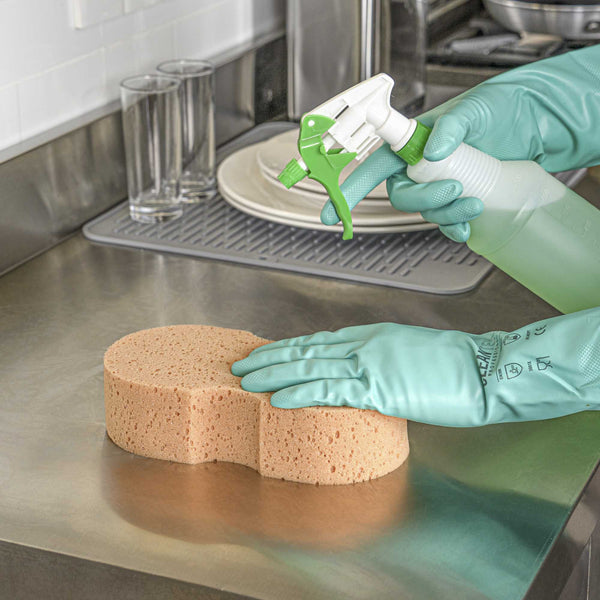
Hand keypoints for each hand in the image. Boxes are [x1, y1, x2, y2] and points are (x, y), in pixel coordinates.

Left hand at [232, 308, 599, 426]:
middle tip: (243, 364)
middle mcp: (363, 344)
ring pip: (308, 367)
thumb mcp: (411, 354)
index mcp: (371, 336)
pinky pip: (328, 390)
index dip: (290, 348)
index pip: (319, 342)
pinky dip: (299, 393)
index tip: (268, 354)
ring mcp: (367, 364)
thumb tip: (365, 375)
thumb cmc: (456, 365)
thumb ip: (382, 361)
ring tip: (247, 379)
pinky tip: (276, 397)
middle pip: (306, 350)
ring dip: (274, 373)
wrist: (485, 369)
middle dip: (271, 358)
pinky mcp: (376, 387)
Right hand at [321, 46, 599, 241]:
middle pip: (402, 197)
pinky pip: (444, 223)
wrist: (529, 126)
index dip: (349, 192)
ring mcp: (436, 185)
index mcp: (409, 143)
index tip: (331, 215)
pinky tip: (467, 227)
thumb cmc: (496, 110)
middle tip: (454, 189)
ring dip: (446, 214)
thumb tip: (432, 151)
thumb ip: (451, 126)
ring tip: (476, 201)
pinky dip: (454, 228)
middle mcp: (417, 167)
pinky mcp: (456, 200)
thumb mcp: (474, 110)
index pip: (371, 168)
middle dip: (425, 200)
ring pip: (425, 212)